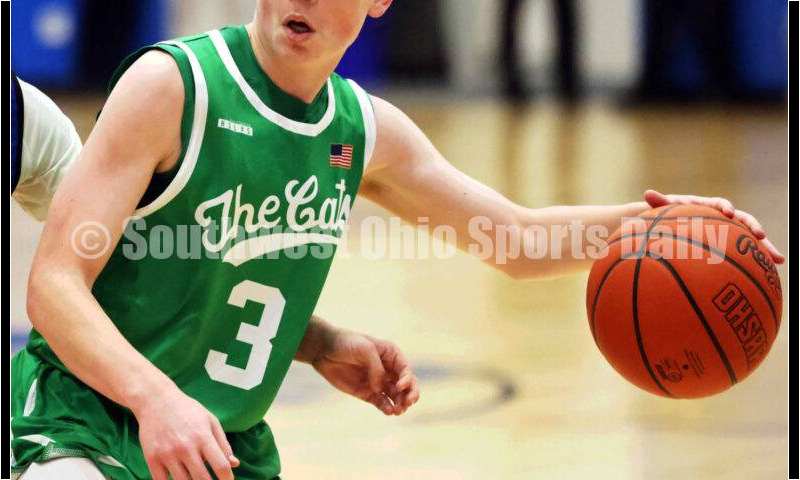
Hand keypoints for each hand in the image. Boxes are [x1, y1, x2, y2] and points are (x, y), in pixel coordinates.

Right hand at [133, 387, 238, 479]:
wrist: (156, 401)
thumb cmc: (187, 410)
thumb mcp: (210, 421)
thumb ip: (223, 444)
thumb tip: (234, 464)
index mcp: (203, 437)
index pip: (221, 466)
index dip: (227, 478)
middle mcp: (186, 447)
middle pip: (203, 479)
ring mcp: (167, 454)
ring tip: (195, 477)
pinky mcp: (152, 458)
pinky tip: (178, 478)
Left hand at [312, 328, 419, 415]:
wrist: (324, 350)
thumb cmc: (347, 343)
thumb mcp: (365, 349)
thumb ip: (376, 368)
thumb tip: (380, 388)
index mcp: (391, 355)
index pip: (406, 370)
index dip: (407, 380)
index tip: (399, 386)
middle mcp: (388, 370)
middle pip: (406, 386)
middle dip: (410, 395)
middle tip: (407, 403)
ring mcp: (378, 382)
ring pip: (396, 396)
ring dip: (400, 404)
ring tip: (398, 411)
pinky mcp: (368, 393)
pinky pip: (381, 403)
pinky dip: (387, 408)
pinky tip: (389, 412)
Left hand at [645, 189, 784, 263]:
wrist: (675, 224)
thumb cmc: (669, 216)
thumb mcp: (665, 211)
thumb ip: (660, 203)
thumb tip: (647, 193)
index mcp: (708, 207)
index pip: (720, 204)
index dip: (725, 207)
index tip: (728, 212)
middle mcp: (724, 218)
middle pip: (743, 221)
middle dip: (753, 227)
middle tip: (761, 235)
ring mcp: (731, 232)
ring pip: (751, 240)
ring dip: (765, 248)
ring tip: (779, 260)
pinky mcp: (732, 246)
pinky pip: (747, 255)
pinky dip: (758, 264)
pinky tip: (769, 277)